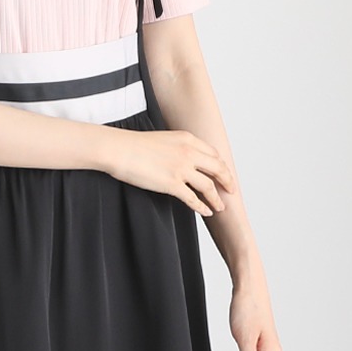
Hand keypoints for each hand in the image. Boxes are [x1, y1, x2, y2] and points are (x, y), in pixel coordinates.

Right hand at [100, 128, 232, 216]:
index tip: (223, 173)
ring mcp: (181, 168)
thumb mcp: (162, 139)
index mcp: (187, 139)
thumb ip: (176, 147)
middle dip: (227, 180)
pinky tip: (206, 212)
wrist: (119, 149)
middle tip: (231, 190)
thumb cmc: (133, 145)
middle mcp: (189, 152)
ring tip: (220, 206)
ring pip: (209, 186)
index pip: (212, 153)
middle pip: (217, 168)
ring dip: (217, 198)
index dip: (220, 165)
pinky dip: (202, 207)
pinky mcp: (172, 184)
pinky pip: (193, 199)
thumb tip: (181, 159)